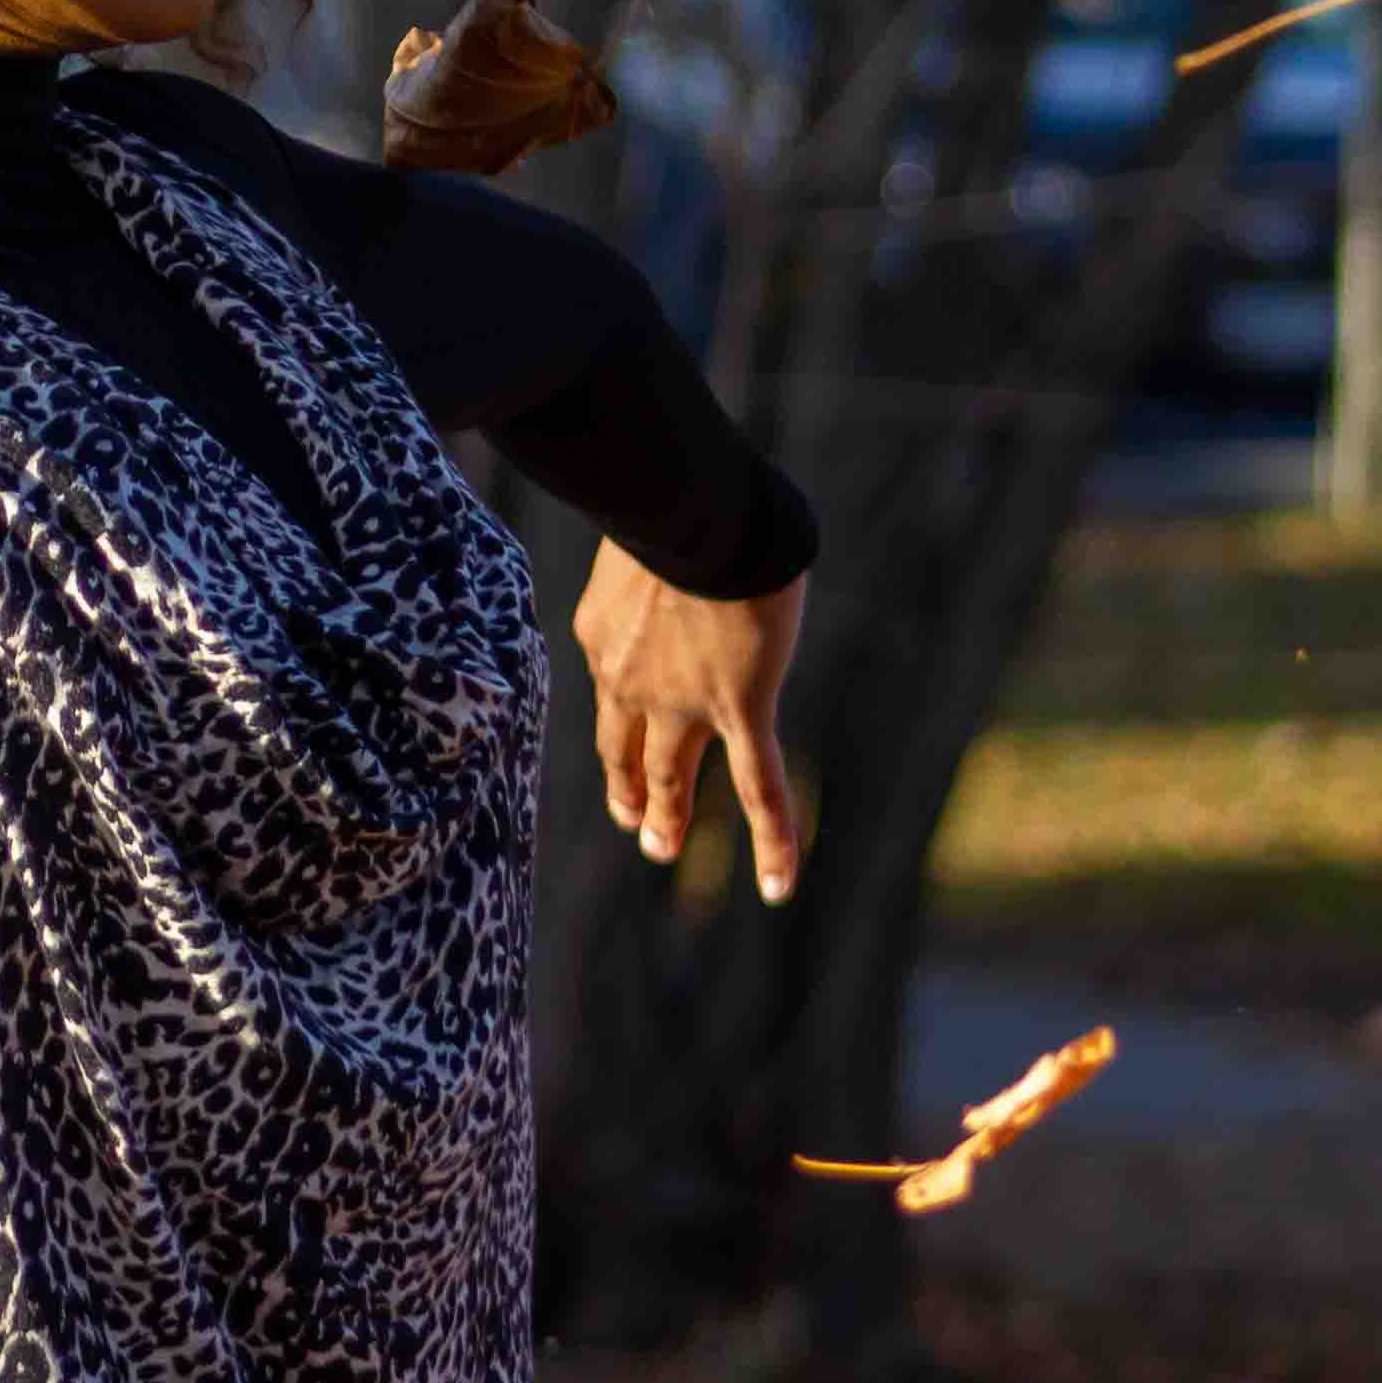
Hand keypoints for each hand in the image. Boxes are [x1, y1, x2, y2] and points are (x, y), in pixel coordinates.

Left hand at [572, 540, 807, 901]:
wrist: (694, 513)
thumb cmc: (670, 498)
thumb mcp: (639, 530)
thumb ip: (649, 551)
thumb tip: (669, 522)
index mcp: (603, 638)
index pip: (610, 688)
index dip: (618, 718)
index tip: (620, 743)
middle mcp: (629, 681)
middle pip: (625, 749)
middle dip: (629, 787)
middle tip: (632, 821)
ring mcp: (682, 702)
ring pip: (673, 774)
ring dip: (666, 814)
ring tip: (660, 849)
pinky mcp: (738, 708)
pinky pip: (759, 785)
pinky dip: (771, 838)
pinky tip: (778, 883)